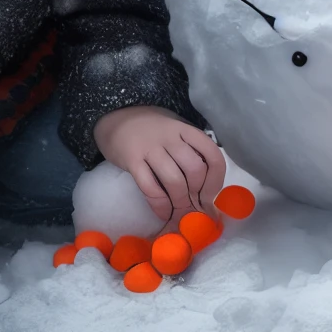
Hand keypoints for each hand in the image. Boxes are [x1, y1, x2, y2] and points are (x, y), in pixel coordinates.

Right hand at [92, 107, 226, 223]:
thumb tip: (208, 190)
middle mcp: (171, 136)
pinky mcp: (132, 160)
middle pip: (195, 169)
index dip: (216, 181)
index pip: (212, 155)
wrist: (115, 117)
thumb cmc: (151, 128)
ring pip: (174, 181)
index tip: (210, 198)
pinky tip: (163, 213)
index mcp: (186, 130)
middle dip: (197, 195)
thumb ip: (191, 151)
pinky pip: (150, 188)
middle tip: (194, 209)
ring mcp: (150, 147)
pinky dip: (160, 206)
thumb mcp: (175, 131)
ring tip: (179, 214)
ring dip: (180, 203)